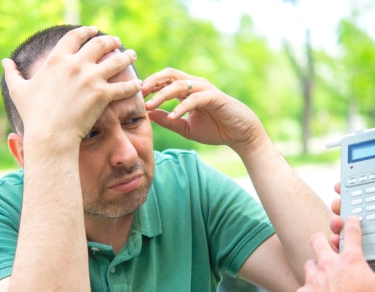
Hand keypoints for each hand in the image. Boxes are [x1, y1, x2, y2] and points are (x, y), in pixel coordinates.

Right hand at [2, 26, 141, 150]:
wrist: (50, 135)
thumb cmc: (34, 115)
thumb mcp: (19, 91)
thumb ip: (13, 73)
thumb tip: (5, 62)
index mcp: (57, 59)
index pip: (75, 37)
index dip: (86, 32)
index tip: (93, 31)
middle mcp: (76, 64)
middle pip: (99, 44)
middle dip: (110, 41)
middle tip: (117, 42)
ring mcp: (91, 78)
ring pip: (116, 61)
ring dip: (126, 56)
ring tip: (132, 55)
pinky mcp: (103, 94)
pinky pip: (124, 86)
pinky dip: (133, 84)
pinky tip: (139, 84)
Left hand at [142, 68, 266, 153]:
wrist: (240, 135)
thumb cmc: (215, 129)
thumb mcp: (185, 127)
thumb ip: (168, 120)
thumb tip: (149, 115)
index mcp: (187, 91)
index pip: (163, 81)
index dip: (148, 87)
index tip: (133, 97)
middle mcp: (195, 85)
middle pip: (168, 75)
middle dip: (151, 82)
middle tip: (137, 94)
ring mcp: (205, 89)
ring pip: (178, 84)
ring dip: (162, 94)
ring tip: (150, 106)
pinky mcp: (214, 97)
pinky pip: (194, 99)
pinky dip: (181, 107)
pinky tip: (173, 117)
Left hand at [295, 217, 374, 291]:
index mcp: (351, 261)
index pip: (351, 233)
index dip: (351, 223)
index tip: (350, 220)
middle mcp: (329, 265)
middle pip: (317, 239)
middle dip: (321, 240)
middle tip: (326, 247)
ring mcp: (313, 278)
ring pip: (309, 264)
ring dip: (316, 269)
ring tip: (324, 280)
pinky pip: (303, 288)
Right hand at [327, 162, 374, 291]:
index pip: (367, 197)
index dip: (353, 190)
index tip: (342, 184)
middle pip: (352, 213)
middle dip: (340, 206)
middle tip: (337, 204)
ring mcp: (373, 242)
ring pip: (348, 231)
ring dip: (338, 225)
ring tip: (337, 223)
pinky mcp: (370, 258)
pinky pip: (351, 251)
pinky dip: (340, 247)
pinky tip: (337, 242)